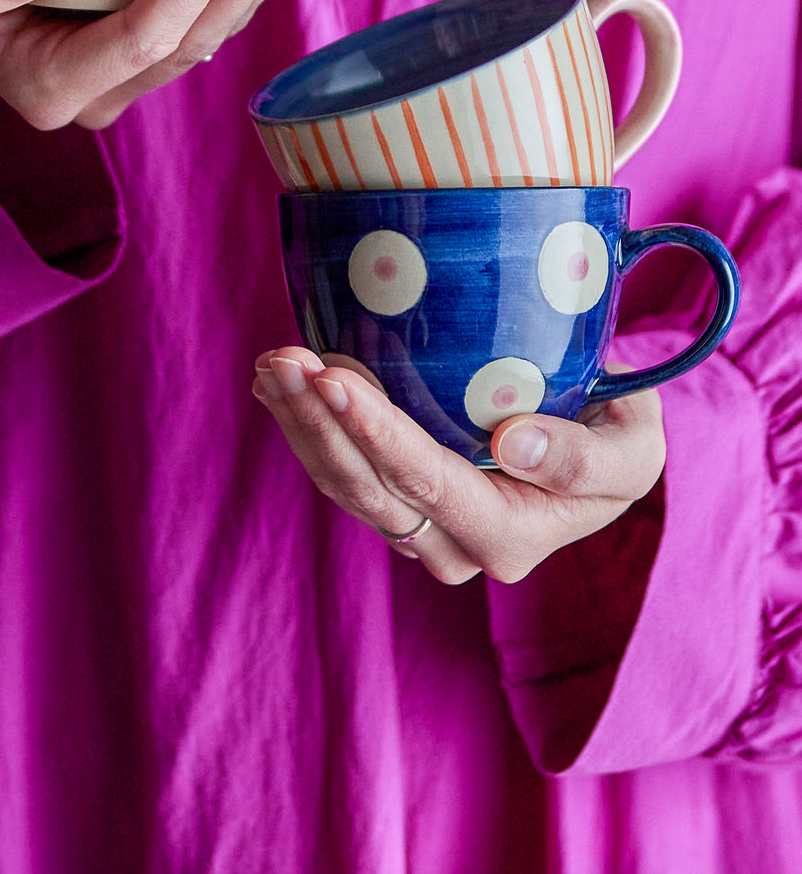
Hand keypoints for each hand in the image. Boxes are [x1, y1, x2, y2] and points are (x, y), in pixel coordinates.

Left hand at [252, 348, 664, 583]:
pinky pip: (340, 471)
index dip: (374, 430)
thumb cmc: (619, 442)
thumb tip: (511, 443)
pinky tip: (281, 386)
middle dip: (317, 419)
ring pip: (342, 482)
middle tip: (280, 358)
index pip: (426, 481)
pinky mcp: (396, 503)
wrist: (598, 452)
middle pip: (366, 487)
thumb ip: (583, 459)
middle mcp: (451, 547)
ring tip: (272, 362)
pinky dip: (307, 425)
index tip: (331, 377)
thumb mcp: (632, 451)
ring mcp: (418, 529)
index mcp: (507, 538)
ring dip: (299, 421)